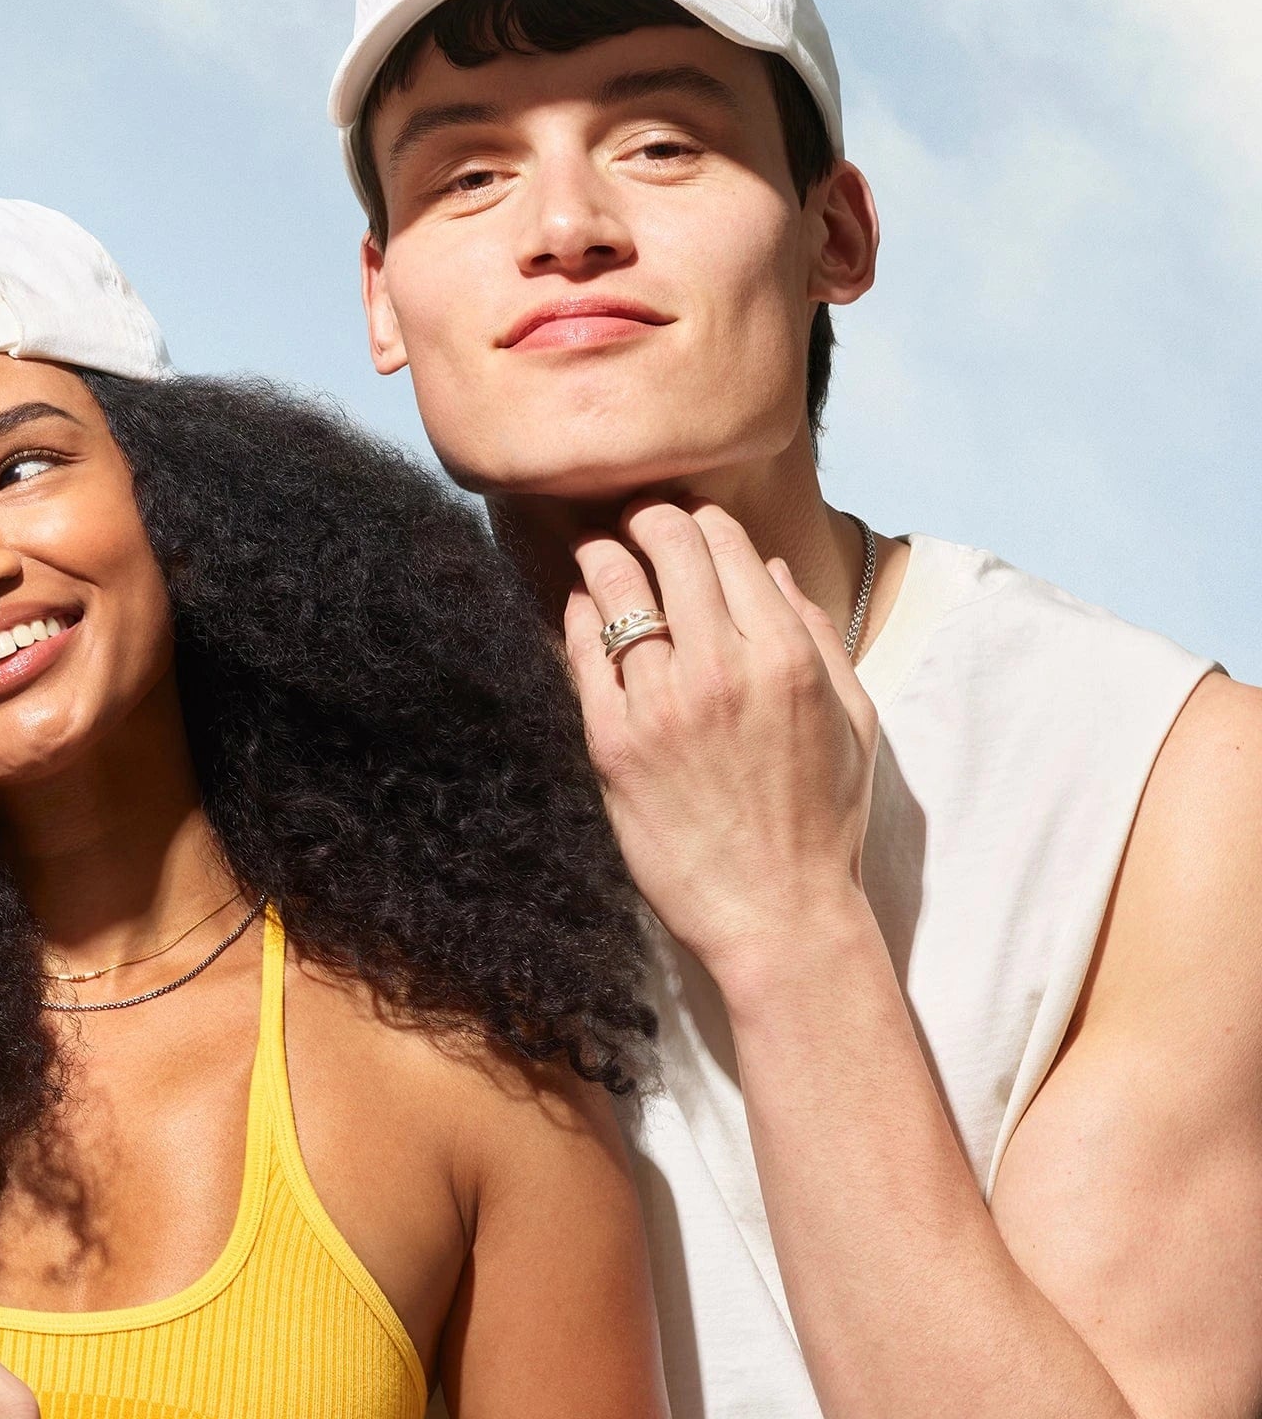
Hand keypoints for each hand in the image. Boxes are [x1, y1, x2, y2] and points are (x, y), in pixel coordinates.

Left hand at [564, 500, 877, 979]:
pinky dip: (578, 615)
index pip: (726, 540)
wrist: (777, 915)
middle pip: (666, 543)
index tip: (684, 521)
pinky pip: (581, 651)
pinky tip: (582, 607)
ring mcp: (662, 703)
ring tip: (598, 551)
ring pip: (613, 585)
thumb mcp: (853, 718)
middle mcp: (723, 666)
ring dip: (602, 555)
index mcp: (786, 654)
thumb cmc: (822, 820)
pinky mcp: (612, 742)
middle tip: (633, 518)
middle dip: (645, 516)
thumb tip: (772, 565)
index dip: (698, 518)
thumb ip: (816, 632)